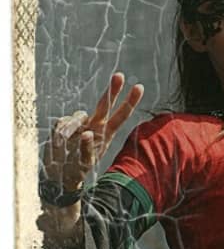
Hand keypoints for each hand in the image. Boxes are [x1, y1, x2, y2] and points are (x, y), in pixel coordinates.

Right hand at [42, 73, 143, 191]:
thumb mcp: (87, 161)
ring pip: (79, 116)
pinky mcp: (63, 125)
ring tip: (68, 147)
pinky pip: (63, 124)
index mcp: (105, 133)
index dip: (129, 102)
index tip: (139, 87)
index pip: (120, 115)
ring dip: (74, 130)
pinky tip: (62, 142)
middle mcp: (94, 125)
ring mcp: (79, 124)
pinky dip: (62, 133)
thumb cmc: (77, 166)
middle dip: (113, 90)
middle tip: (120, 75)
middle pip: (104, 105)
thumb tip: (86, 133)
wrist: (59, 173)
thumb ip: (88, 148)